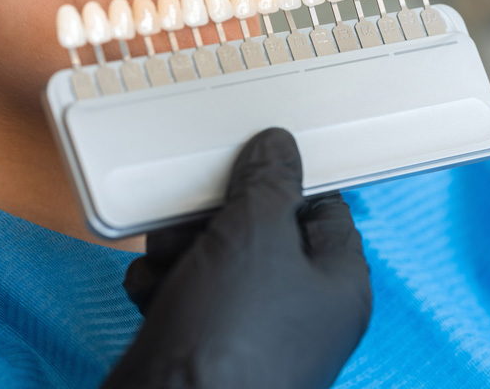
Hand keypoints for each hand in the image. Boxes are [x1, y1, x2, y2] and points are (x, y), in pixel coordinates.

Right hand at [101, 128, 371, 388]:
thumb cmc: (233, 333)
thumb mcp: (258, 231)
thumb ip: (269, 179)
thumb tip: (279, 144)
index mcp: (335, 283)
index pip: (322, 208)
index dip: (285, 181)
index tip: (249, 158)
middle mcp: (297, 308)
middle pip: (259, 229)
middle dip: (214, 215)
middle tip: (192, 214)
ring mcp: (248, 329)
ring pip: (215, 256)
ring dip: (181, 247)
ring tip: (167, 259)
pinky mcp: (203, 345)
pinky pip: (186, 291)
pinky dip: (165, 284)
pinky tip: (153, 293)